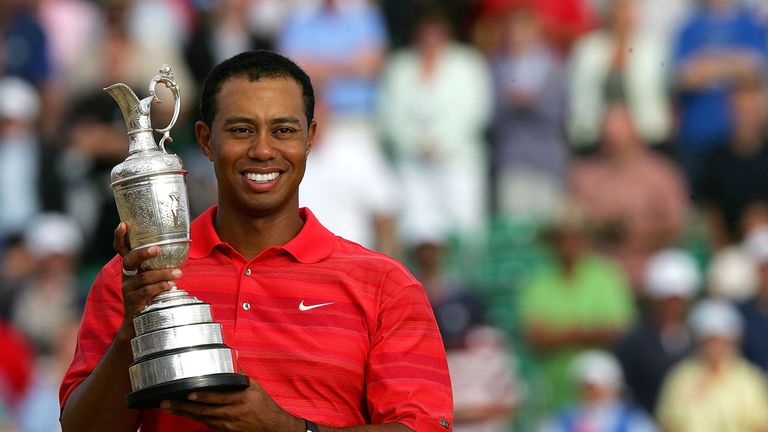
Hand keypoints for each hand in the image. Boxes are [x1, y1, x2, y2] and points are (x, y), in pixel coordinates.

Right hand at [113, 222, 181, 331]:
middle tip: (157, 248)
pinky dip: (160, 286)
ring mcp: (128, 288)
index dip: (120, 237)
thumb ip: (161, 265)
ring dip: (163, 274)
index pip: (121, 249)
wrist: (138, 322)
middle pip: (129, 260)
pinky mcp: (132, 301)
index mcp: (131, 267)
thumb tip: (183, 246)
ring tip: (178, 274)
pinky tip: (171, 286)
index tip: (123, 224)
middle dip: (143, 253)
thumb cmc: (150, 295)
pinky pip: (147, 291)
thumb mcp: (154, 277)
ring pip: (144, 277)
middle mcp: (126, 275)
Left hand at [160, 378, 302, 431]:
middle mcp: (231, 413)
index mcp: (239, 400)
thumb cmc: (263, 405)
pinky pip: (204, 423)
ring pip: (201, 418)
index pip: (217, 398)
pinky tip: (182, 412)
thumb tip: (231, 359)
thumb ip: (240, 376)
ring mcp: (226, 424)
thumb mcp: (254, 387)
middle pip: (203, 410)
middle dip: (183, 406)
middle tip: (167, 402)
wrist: (271, 427)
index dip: (202, 396)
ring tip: (168, 407)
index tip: (189, 392)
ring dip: (184, 412)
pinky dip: (192, 417)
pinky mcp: (223, 430)